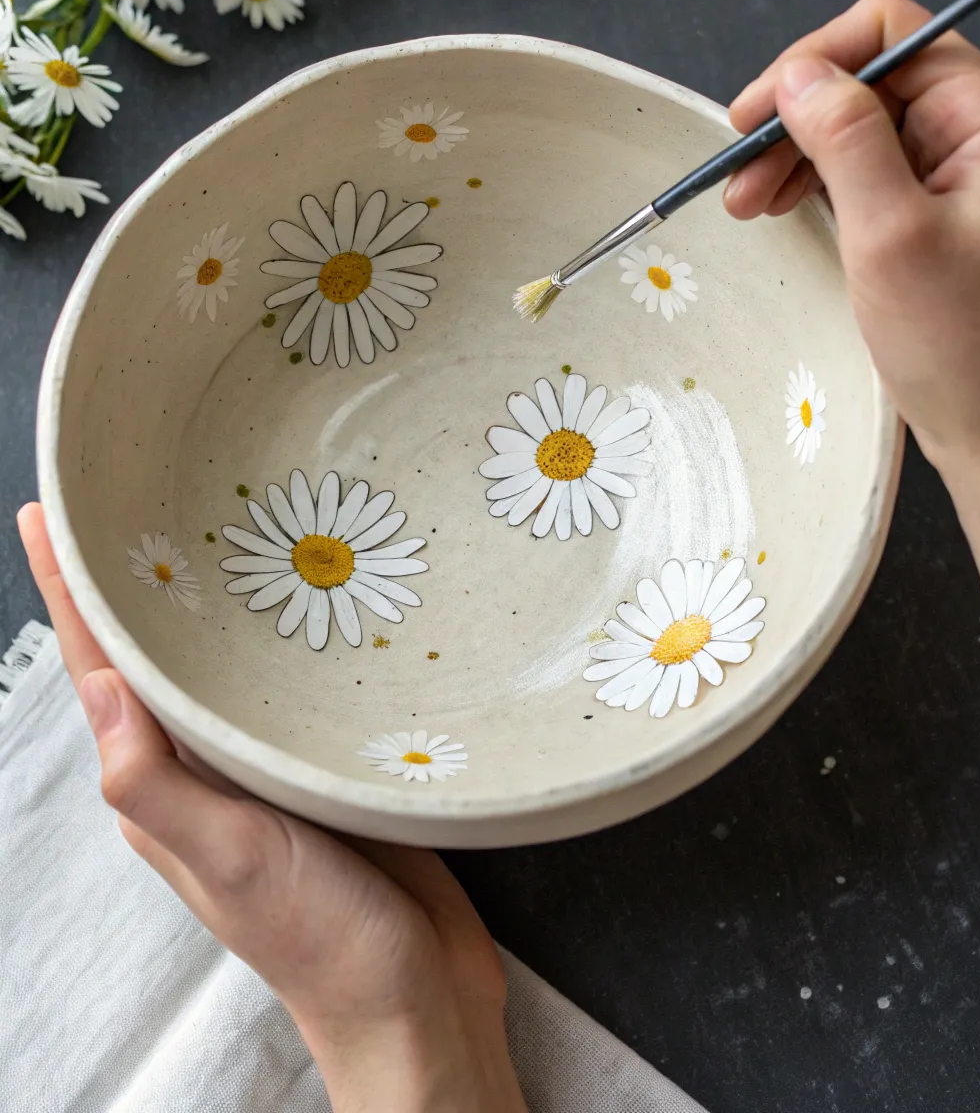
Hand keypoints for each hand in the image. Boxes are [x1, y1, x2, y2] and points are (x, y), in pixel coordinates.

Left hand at [18, 503, 525, 1112]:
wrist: (417, 1000)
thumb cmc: (321, 939)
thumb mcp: (230, 859)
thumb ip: (156, 783)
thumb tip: (98, 687)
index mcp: (165, 789)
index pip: (101, 672)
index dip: (70, 593)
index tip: (46, 516)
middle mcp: (205, 770)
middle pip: (151, 656)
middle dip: (126, 581)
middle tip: (117, 496)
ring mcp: (265, 768)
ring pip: (218, 664)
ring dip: (200, 599)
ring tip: (200, 523)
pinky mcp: (324, 764)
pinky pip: (285, 685)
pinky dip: (277, 635)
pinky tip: (302, 597)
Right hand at [723, 0, 979, 476]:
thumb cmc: (969, 351)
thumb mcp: (892, 237)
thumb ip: (848, 141)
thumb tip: (798, 75)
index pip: (891, 34)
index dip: (814, 61)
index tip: (755, 114)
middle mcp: (979, 133)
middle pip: (869, 77)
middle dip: (795, 116)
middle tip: (739, 173)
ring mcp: (958, 170)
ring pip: (860, 123)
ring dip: (796, 151)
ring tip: (748, 202)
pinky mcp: (936, 207)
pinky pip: (868, 166)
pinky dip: (818, 181)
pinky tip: (781, 208)